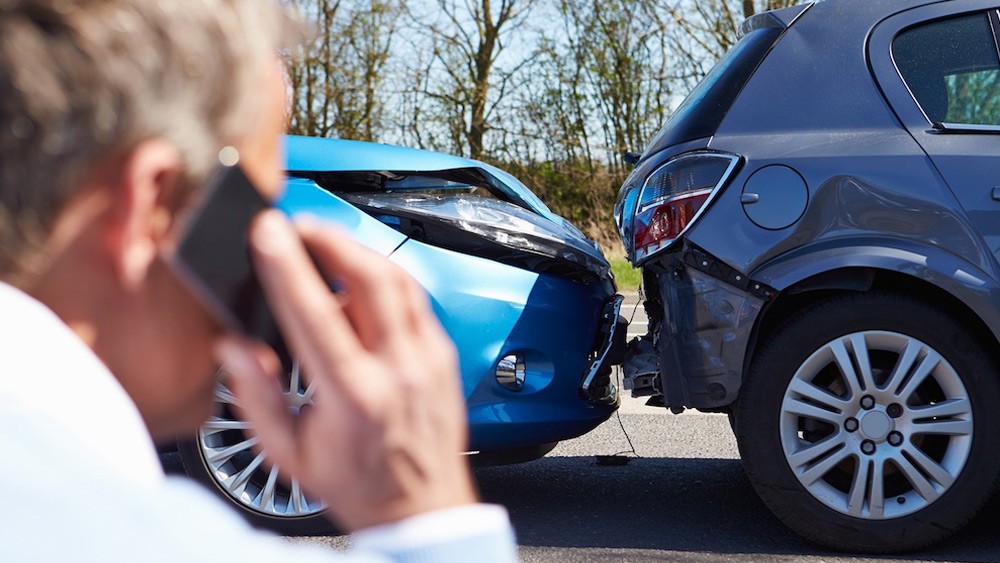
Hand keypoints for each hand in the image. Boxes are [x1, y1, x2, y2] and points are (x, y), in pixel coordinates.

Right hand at [215, 210, 476, 530]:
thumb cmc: (357, 483)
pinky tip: (359, 280)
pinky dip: (384, 278)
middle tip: (298, 225)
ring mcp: (428, 358)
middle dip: (330, 238)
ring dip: (358, 251)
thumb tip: (232, 347)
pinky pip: (415, 298)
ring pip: (399, 279)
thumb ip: (256, 397)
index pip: (316, 313)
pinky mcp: (444, 354)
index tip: (267, 231)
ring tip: (324, 243)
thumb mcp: (289, 453)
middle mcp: (398, 370)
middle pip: (370, 277)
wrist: (421, 508)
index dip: (288, 266)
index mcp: (353, 396)